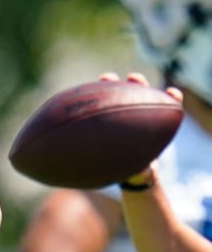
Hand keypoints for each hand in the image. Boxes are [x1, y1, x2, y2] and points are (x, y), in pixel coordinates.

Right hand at [100, 72, 181, 187]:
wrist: (122, 172)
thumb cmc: (137, 171)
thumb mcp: (141, 173)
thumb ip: (144, 173)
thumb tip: (144, 172)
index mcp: (153, 126)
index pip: (166, 107)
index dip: (170, 99)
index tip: (172, 93)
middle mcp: (138, 117)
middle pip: (140, 94)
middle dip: (139, 85)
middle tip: (134, 79)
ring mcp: (119, 115)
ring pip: (118, 95)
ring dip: (113, 84)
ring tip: (106, 77)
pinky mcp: (103, 117)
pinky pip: (96, 105)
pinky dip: (90, 98)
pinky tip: (79, 95)